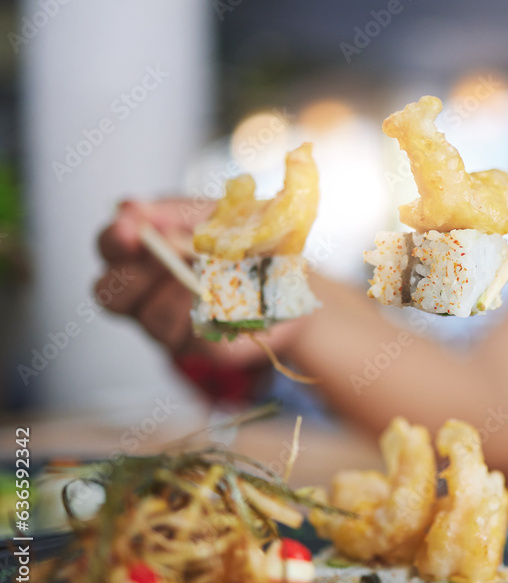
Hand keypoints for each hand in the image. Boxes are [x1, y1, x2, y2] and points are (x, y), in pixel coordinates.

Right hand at [95, 198, 290, 365]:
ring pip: (150, 317)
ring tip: (204, 276)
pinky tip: (224, 299)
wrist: (292, 275)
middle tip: (161, 256)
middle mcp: (147, 290)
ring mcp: (170, 321)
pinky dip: (208, 317)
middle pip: (110, 292)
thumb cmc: (246, 238)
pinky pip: (191, 337)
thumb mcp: (216, 212)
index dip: (113, 239)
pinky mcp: (200, 344)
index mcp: (145, 251)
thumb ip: (174, 211)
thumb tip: (127, 207)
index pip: (111, 247)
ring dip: (175, 294)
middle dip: (132, 274)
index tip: (129, 228)